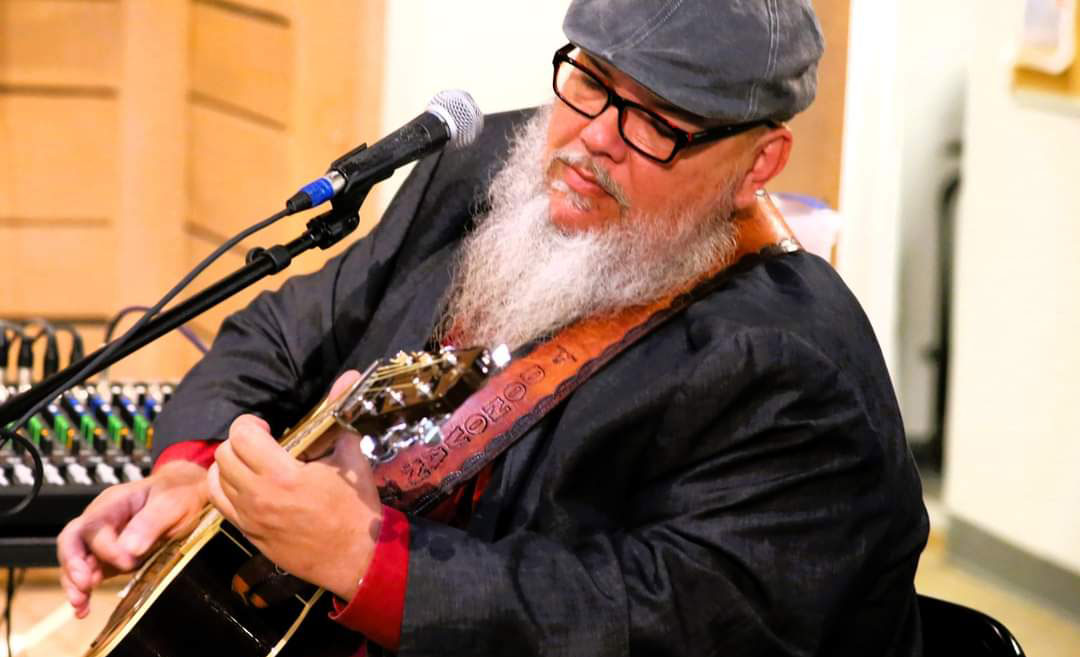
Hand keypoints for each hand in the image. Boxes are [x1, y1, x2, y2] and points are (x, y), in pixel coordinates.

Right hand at [57, 460, 208, 617]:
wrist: (189, 494)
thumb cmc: (178, 493)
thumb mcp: (171, 502)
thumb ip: (150, 523)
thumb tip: (129, 549)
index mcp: (113, 503)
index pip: (94, 527)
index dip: (105, 548)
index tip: (127, 561)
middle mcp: (102, 522)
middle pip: (72, 543)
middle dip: (73, 567)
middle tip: (84, 586)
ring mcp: (105, 541)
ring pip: (78, 563)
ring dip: (76, 585)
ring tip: (81, 604)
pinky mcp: (111, 559)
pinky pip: (91, 575)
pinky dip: (85, 592)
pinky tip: (83, 609)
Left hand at [207, 370, 382, 599]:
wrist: (357, 559)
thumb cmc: (356, 510)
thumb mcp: (351, 459)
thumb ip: (341, 415)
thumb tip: (350, 375)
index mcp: (284, 475)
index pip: (241, 436)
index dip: (250, 425)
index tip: (268, 430)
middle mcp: (259, 496)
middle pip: (224, 454)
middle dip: (240, 443)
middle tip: (262, 445)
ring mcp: (250, 518)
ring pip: (215, 479)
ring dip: (230, 466)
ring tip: (253, 466)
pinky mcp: (248, 533)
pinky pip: (219, 504)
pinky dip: (225, 489)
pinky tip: (248, 487)